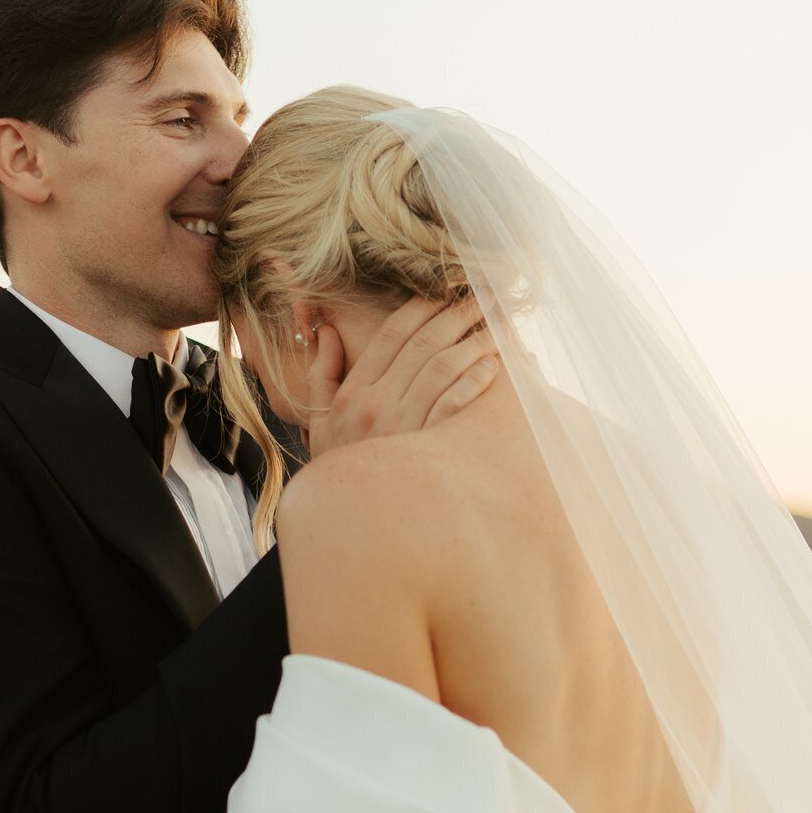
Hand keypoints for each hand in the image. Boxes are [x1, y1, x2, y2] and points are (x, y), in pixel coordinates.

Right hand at [307, 296, 498, 458]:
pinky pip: (456, 405)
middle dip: (457, 315)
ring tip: (495, 328)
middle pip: (425, 344)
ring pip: (444, 369)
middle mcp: (378, 404)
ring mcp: (404, 426)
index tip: (444, 292)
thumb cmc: (339, 468)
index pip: (392, 335)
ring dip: (473, 343)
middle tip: (482, 298)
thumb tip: (326, 330)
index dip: (421, 307)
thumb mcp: (316, 421)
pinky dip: (475, 382)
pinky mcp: (427, 449)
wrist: (349, 520)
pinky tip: (492, 367)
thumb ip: (320, 373)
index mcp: (353, 392)